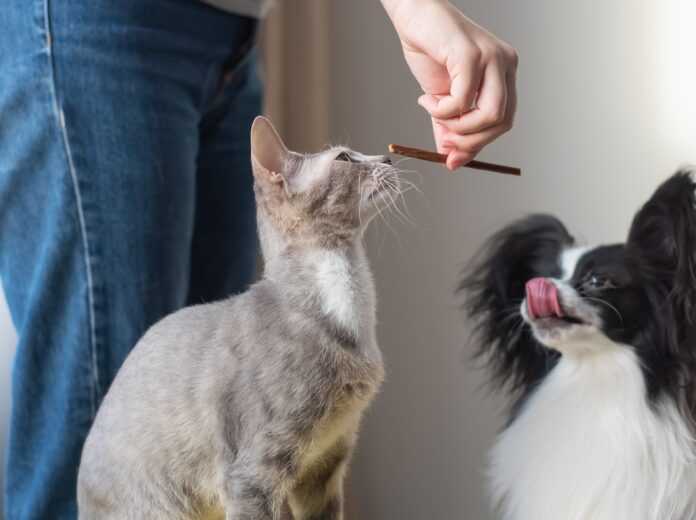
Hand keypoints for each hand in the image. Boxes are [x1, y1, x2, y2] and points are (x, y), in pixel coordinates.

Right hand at [382, 0, 517, 169]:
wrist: (414, 16)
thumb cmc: (429, 50)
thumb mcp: (442, 98)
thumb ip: (450, 126)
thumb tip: (450, 159)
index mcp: (504, 74)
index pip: (504, 121)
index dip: (478, 145)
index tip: (452, 158)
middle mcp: (506, 64)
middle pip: (503, 122)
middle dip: (470, 141)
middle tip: (443, 139)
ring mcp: (493, 58)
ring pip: (491, 115)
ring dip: (458, 126)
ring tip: (435, 114)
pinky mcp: (472, 54)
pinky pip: (463, 100)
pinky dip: (442, 109)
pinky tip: (426, 99)